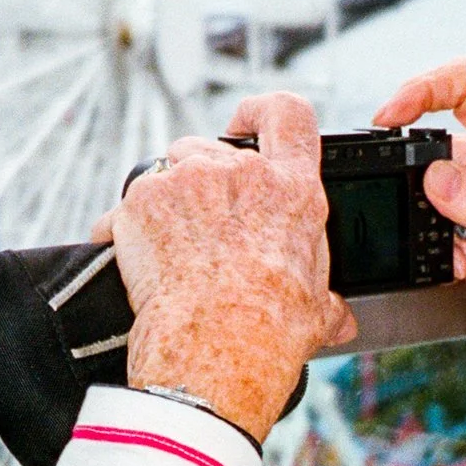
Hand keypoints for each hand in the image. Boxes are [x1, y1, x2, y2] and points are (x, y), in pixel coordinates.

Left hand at [90, 92, 355, 438]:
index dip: (262, 112)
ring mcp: (184, 182)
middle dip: (206, 182)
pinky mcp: (139, 203)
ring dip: (168, 203)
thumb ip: (326, 300)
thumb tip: (338, 317)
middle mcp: (237, 174)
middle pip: (213, 150)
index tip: (247, 126)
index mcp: (290, 190)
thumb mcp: (317, 311)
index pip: (287, 115)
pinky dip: (127, 232)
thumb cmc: (268, 331)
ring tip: (175, 252)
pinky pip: (126, 209)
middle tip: (208, 231)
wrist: (215, 353)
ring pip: (168, 172)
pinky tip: (141, 266)